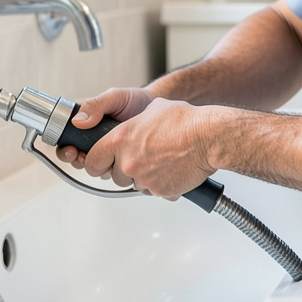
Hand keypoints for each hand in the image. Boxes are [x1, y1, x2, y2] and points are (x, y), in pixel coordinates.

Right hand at [56, 87, 153, 169]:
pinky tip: (117, 164)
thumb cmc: (135, 100)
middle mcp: (90, 135)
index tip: (71, 150)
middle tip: (83, 158)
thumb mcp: (115, 97)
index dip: (64, 146)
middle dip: (76, 159)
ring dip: (94, 165)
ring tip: (104, 160)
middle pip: (73, 153)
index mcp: (85, 118)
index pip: (64, 134)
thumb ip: (96, 105)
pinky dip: (109, 169)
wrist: (158, 113)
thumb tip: (78, 121)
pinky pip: (106, 168)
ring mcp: (103, 148)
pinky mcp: (115, 158)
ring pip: (90, 164)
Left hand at [79, 98, 218, 199]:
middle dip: (125, 170)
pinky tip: (171, 169)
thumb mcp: (151, 109)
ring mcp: (144, 178)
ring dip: (143, 177)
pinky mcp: (160, 190)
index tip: (102, 162)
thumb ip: (132, 123)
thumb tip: (128, 127)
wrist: (208, 137)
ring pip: (134, 185)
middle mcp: (128, 161)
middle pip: (114, 176)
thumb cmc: (184, 121)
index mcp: (120, 139)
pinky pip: (154, 191)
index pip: (92, 161)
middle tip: (142, 157)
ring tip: (160, 161)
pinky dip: (161, 184)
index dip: (98, 162)